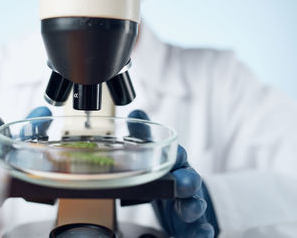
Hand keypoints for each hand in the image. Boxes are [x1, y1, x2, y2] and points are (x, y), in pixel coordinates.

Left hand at [128, 110, 218, 237]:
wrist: (182, 200)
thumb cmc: (168, 175)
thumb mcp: (156, 156)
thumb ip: (144, 135)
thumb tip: (135, 112)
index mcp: (176, 165)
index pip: (179, 156)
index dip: (177, 154)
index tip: (176, 154)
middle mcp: (186, 183)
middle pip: (191, 179)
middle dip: (188, 181)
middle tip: (182, 185)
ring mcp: (192, 204)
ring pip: (197, 204)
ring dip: (194, 207)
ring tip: (188, 211)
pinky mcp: (194, 224)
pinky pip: (202, 228)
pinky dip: (202, 232)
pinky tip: (201, 235)